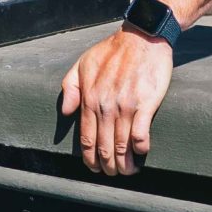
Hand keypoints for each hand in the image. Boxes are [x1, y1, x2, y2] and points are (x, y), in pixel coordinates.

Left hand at [58, 26, 174, 176]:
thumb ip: (70, 88)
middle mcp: (106, 105)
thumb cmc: (112, 51)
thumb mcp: (83, 64)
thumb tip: (66, 112)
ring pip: (122, 145)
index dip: (90, 158)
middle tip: (112, 173)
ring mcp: (126, 106)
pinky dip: (140, 149)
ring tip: (127, 172)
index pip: (87, 138)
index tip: (95, 168)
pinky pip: (141, 135)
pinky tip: (141, 153)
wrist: (142, 37)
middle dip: (107, 166)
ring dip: (124, 164)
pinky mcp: (146, 104)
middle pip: (104, 147)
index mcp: (90, 98)